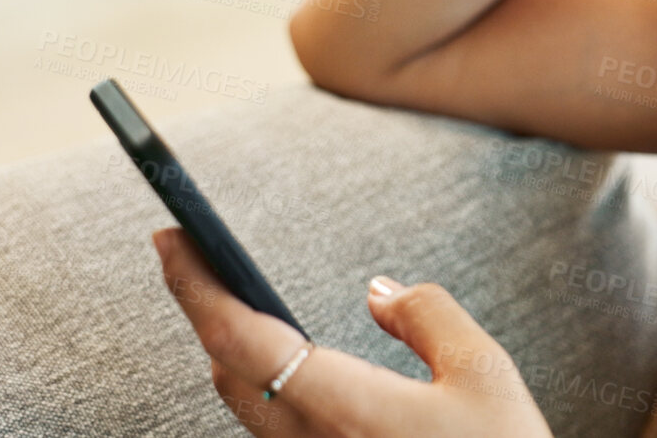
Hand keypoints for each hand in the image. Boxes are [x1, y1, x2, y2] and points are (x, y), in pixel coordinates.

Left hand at [152, 227, 551, 437]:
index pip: (241, 338)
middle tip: (192, 254)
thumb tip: (380, 290)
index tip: (172, 238)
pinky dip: (261, 384)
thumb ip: (428, 317)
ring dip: (229, 347)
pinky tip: (279, 365)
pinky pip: (274, 431)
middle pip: (226, 370)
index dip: (197, 285)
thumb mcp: (484, 375)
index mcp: (345, 409)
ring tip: (230, 299)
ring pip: (246, 404)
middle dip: (203, 307)